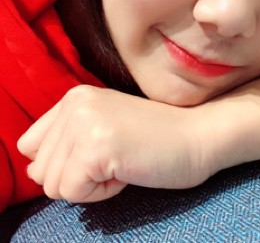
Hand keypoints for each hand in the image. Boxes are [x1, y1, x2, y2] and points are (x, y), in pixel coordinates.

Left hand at [18, 85, 214, 202]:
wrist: (198, 135)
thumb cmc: (156, 137)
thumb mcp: (105, 124)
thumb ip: (68, 138)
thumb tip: (34, 170)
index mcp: (75, 96)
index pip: (31, 146)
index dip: (63, 162)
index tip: (101, 153)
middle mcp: (75, 104)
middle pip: (39, 169)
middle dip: (78, 175)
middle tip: (118, 156)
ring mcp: (84, 123)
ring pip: (53, 185)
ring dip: (90, 184)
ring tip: (123, 161)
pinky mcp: (96, 147)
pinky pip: (73, 193)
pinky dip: (101, 193)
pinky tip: (128, 170)